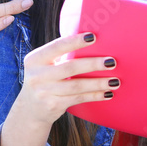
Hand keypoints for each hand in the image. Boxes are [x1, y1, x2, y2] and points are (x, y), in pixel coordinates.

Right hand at [0, 33, 117, 145]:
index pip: (57, 47)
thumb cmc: (45, 79)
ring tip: (115, 80)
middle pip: (70, 68)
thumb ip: (60, 54)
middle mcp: (37, 76)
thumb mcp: (44, 65)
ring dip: (98, 83)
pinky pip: (78, 99)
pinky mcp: (53, 105)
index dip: (75, 41)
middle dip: (93, 64)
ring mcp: (44, 92)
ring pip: (76, 86)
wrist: (31, 109)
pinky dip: (94, 95)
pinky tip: (107, 93)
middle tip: (111, 62)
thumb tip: (93, 39)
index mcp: (35, 59)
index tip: (93, 36)